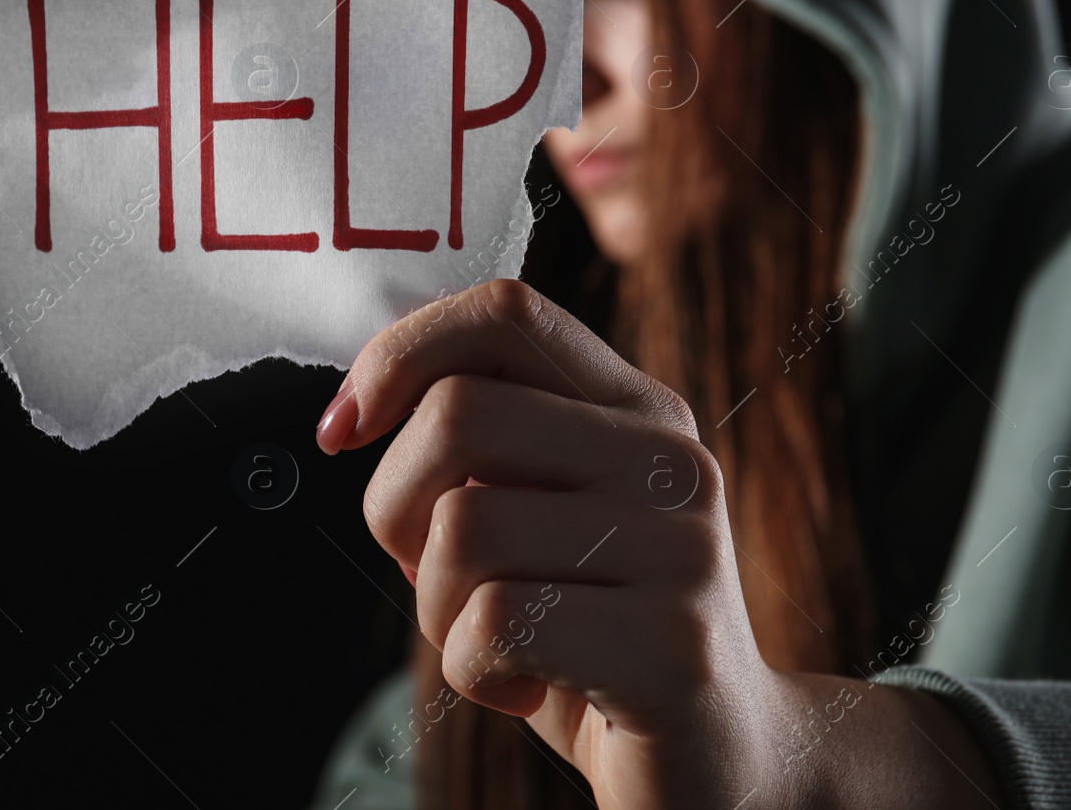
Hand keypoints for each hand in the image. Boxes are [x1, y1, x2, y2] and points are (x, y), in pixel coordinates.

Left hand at [317, 278, 777, 806]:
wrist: (726, 757)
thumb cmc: (598, 631)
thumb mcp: (542, 517)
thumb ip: (485, 449)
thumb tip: (359, 410)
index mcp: (636, 409)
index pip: (507, 312)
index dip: (400, 353)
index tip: (344, 428)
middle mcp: (668, 457)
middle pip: (459, 415)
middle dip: (393, 505)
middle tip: (421, 569)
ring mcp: (680, 548)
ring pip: (463, 527)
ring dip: (433, 606)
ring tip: (487, 641)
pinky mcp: (672, 646)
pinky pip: (495, 625)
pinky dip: (470, 671)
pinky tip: (518, 688)